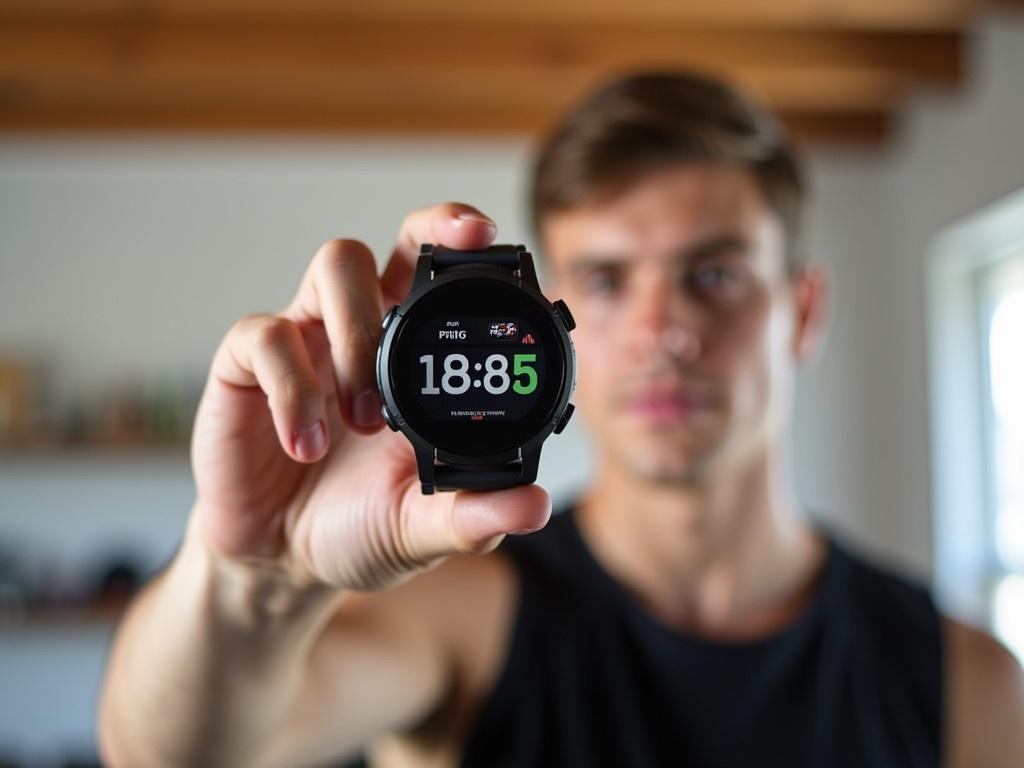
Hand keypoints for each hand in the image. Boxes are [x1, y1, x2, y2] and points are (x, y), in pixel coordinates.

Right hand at [189, 203, 550, 589]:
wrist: (281, 561)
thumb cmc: (358, 526)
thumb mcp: (420, 526)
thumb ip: (472, 514)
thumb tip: (536, 506)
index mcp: (413, 356)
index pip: (447, 278)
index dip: (472, 247)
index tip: (497, 243)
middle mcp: (361, 332)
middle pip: (398, 240)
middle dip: (432, 227)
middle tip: (462, 251)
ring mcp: (304, 341)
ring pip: (334, 265)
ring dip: (360, 333)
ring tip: (365, 420)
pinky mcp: (243, 367)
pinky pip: (264, 336)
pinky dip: (293, 389)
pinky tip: (309, 444)